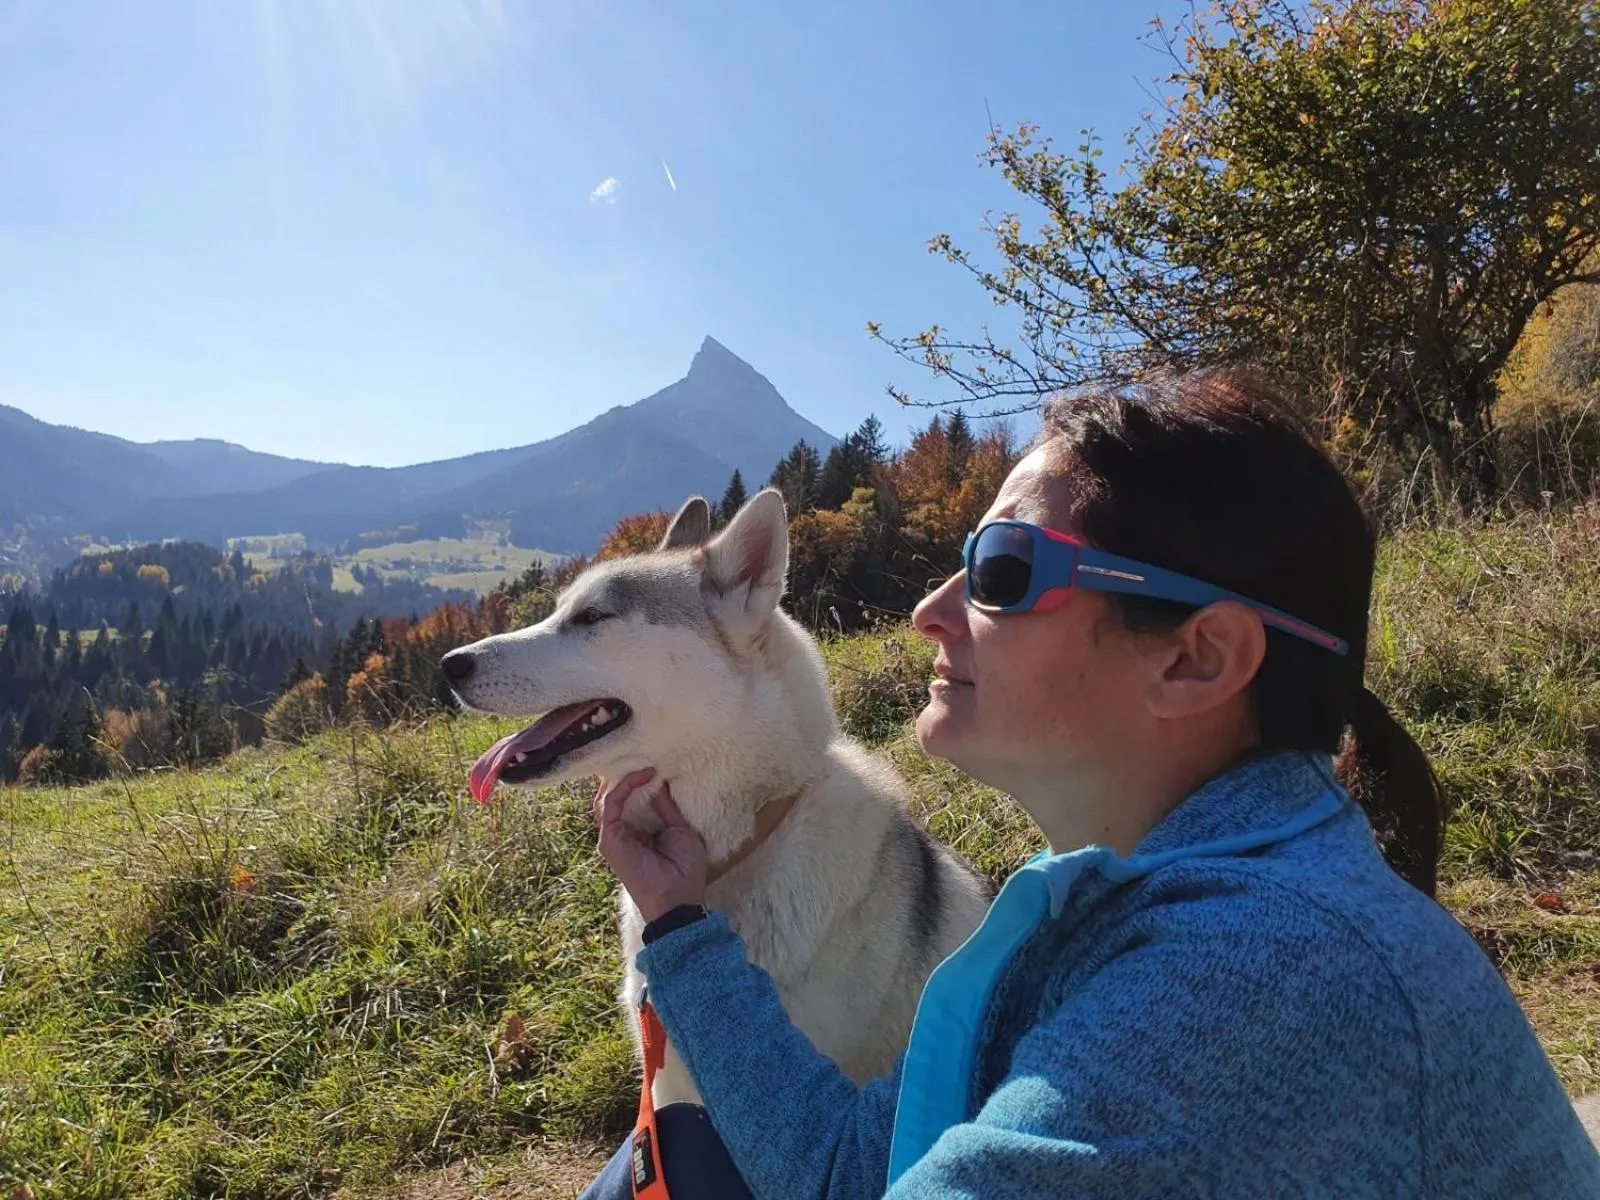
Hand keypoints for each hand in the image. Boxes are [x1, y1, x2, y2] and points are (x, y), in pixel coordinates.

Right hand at [594, 769, 708, 922]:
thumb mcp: (681, 830)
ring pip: (609, 798)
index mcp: (639, 833)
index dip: (636, 780)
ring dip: (624, 775)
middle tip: (640, 751)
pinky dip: (625, 786)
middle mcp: (623, 833)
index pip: (629, 801)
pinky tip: (643, 774)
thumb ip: (667, 808)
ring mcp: (614, 836)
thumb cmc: (685, 870)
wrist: (679, 898)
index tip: (653, 762)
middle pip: (615, 797)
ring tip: (640, 757)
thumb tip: (660, 782)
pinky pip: (612, 804)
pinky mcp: (610, 840)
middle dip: (625, 773)